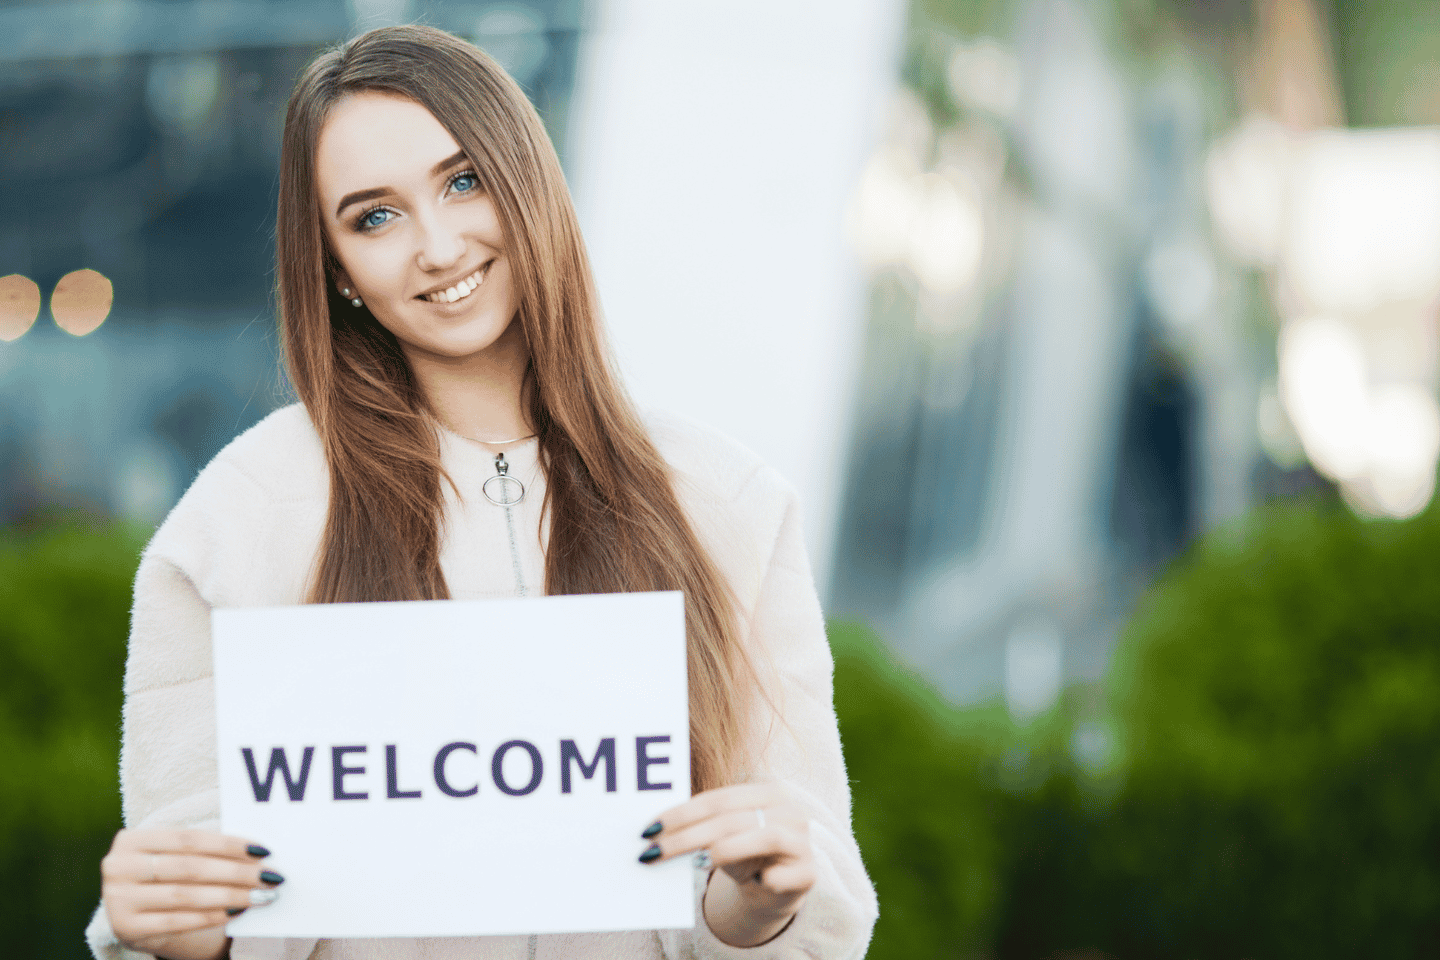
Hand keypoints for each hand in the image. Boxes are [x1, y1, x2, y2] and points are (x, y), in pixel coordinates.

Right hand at [101, 828, 281, 959]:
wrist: (132, 914)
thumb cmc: (164, 875)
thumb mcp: (172, 856)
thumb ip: (203, 851)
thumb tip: (257, 853)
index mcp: (130, 840)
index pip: (188, 839)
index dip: (228, 844)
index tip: (263, 851)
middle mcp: (119, 867)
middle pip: (190, 867)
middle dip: (236, 872)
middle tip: (270, 877)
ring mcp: (118, 900)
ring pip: (186, 895)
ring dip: (231, 896)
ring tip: (261, 895)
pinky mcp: (127, 928)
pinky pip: (179, 921)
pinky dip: (212, 916)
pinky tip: (237, 912)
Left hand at [639, 783, 814, 946]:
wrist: (778, 888)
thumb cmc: (744, 854)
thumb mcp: (723, 835)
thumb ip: (702, 826)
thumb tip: (656, 830)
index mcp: (767, 791)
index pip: (717, 799)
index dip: (681, 814)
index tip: (649, 829)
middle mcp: (789, 810)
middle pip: (730, 820)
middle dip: (686, 837)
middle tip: (653, 852)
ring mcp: (802, 841)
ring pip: (761, 837)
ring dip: (722, 851)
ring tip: (694, 864)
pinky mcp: (808, 874)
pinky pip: (782, 875)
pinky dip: (767, 879)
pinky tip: (756, 881)